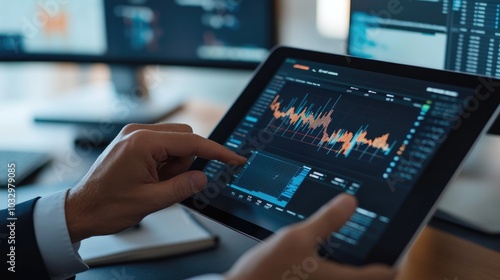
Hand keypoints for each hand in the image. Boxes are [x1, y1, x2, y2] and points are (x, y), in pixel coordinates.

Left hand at [65, 123, 245, 242]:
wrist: (80, 210)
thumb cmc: (106, 206)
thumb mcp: (150, 201)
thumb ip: (182, 187)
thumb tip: (203, 177)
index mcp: (142, 142)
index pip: (191, 142)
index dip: (217, 152)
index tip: (234, 158)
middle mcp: (138, 133)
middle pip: (185, 138)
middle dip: (188, 161)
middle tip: (172, 183)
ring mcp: (134, 136)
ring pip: (175, 142)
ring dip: (176, 164)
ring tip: (156, 184)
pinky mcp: (133, 142)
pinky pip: (162, 147)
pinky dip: (166, 163)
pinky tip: (152, 179)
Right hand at [225, 194, 396, 279]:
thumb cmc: (267, 272)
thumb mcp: (297, 237)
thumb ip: (326, 220)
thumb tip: (350, 202)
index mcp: (338, 278)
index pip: (382, 275)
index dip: (394, 262)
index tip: (399, 252)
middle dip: (376, 268)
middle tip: (380, 252)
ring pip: (346, 279)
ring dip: (354, 268)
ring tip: (355, 253)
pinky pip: (329, 279)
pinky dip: (335, 270)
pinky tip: (324, 256)